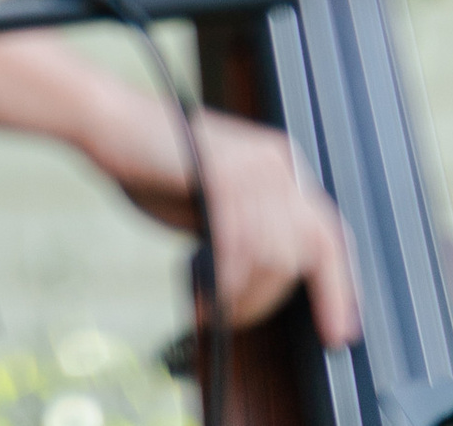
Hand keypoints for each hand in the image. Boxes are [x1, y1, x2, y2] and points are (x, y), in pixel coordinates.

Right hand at [106, 100, 359, 344]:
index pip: (329, 232)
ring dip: (246, 295)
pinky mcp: (224, 174)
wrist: (112, 123)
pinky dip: (222, 281)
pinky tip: (203, 291)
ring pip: (275, 256)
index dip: (341, 285)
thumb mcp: (218, 205)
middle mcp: (277, 162)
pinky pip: (239, 249)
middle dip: (308, 297)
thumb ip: (251, 232)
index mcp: (280, 165)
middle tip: (286, 328)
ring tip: (214, 304)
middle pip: (316, 246)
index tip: (340, 329)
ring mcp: (253, 165)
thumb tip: (274, 284)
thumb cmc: (156, 165)